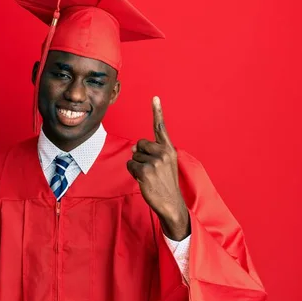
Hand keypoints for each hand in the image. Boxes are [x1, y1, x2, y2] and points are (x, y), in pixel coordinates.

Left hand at [126, 96, 189, 240]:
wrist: (171, 203)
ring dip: (137, 166)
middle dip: (140, 155)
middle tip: (151, 170)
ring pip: (134, 156)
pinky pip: (130, 165)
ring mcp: (155, 162)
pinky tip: (144, 180)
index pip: (161, 128)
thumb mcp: (164, 165)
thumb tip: (133, 147)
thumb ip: (151, 152)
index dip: (157, 112)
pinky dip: (133, 172)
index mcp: (169, 149)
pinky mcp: (145, 171)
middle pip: (140, 144)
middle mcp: (164, 153)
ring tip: (150, 177)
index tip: (155, 97)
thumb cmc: (165, 183)